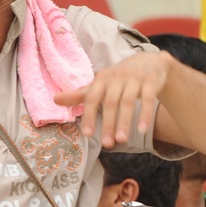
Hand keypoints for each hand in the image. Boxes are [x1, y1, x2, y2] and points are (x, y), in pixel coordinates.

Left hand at [53, 50, 170, 146]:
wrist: (149, 62)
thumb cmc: (118, 78)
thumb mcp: (99, 84)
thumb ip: (79, 94)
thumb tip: (54, 99)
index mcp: (101, 79)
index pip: (92, 98)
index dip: (89, 115)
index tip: (87, 134)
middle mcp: (116, 78)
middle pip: (110, 102)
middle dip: (108, 123)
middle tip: (106, 144)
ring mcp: (134, 79)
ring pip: (128, 102)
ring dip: (124, 122)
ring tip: (121, 140)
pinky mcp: (151, 82)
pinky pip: (148, 100)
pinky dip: (144, 115)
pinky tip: (142, 130)